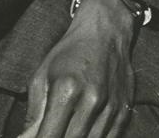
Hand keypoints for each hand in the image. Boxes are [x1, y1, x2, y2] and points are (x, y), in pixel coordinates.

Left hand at [18, 0, 135, 137]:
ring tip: (68, 130)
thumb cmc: (70, 52)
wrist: (106, 31)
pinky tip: (85, 131)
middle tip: (53, 133)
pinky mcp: (124, 111)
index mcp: (66, 90)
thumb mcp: (42, 75)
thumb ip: (34, 112)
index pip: (49, 137)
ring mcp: (111, 107)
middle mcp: (91, 101)